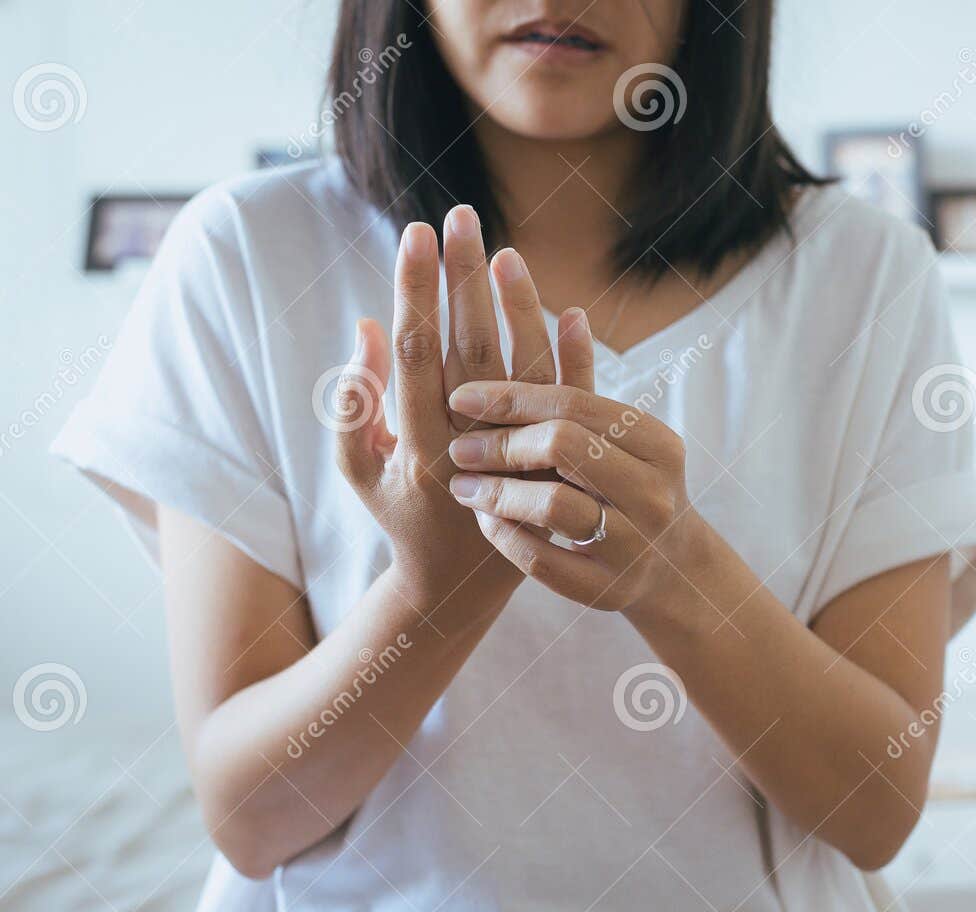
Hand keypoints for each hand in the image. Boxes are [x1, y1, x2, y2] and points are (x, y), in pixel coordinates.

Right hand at [332, 206, 534, 615]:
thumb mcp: (360, 470)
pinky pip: (572, 405)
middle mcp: (469, 446)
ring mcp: (519, 457)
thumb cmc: (400, 515)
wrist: (461, 585)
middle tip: (460, 217)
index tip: (416, 234)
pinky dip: (575, 359)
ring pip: (523, 370)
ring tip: (505, 251)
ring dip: (517, 307)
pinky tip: (573, 311)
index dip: (416, 292)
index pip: (417, 353)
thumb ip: (355, 404)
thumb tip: (369, 327)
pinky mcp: (556, 466)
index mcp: (415, 444)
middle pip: (470, 348)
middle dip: (463, 280)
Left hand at [443, 315, 709, 617]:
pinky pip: (541, 560)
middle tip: (459, 448)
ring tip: (463, 486)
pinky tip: (484, 521)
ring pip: (552, 506)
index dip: (513, 397)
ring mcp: (632, 545)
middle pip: (564, 447)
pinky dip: (505, 536)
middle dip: (502, 443)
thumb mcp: (624, 436)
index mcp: (658, 445)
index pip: (574, 405)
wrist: (671, 570)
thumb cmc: (631, 487)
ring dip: (497, 492)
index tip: (463, 396)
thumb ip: (588, 382)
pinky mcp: (604, 590)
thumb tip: (565, 310)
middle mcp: (653, 493)